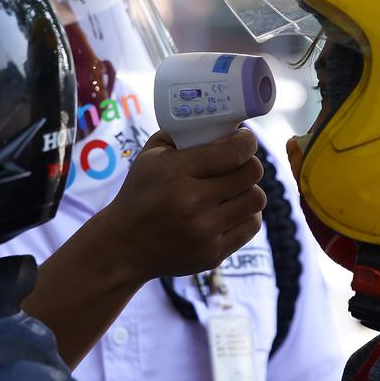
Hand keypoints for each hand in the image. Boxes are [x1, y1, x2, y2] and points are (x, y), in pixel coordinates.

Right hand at [95, 128, 264, 281]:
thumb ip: (183, 134)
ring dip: (248, 189)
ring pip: (256, 199)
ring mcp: (204, 232)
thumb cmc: (140, 194)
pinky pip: (252, 225)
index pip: (234, 151)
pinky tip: (231, 209)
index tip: (244, 139)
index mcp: (176, 173)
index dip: (247, 141)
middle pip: (251, 173)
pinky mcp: (213, 254)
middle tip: (238, 163)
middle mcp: (192, 203)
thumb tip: (221, 125)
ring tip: (234, 187)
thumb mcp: (150, 156)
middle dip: (248, 163)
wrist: (123, 246)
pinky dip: (246, 214)